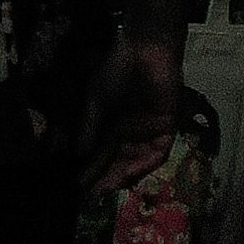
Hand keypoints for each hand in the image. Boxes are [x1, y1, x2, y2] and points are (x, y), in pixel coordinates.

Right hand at [78, 27, 183, 186]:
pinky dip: (144, 162)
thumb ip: (90, 127)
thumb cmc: (117, 70)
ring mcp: (149, 131)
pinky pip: (157, 151)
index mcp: (113, 125)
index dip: (90, 169)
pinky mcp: (166, 126)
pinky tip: (131, 172)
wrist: (143, 49)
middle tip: (91, 194)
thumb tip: (79, 153)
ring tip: (106, 188)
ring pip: (137, 160)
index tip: (77, 184)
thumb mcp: (96, 101)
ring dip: (123, 175)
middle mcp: (131, 132)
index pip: (101, 154)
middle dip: (105, 177)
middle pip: (118, 161)